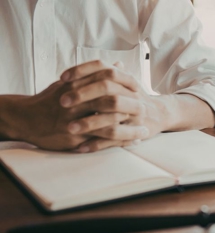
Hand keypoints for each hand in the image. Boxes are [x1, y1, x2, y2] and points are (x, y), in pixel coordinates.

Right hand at [13, 61, 148, 150]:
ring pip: (108, 125)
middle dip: (132, 109)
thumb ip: (96, 73)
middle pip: (112, 104)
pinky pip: (99, 142)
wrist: (26, 118)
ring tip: (143, 133)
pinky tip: (129, 143)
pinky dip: (117, 143)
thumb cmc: (53, 99)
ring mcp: (74, 121)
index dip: (128, 89)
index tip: (142, 94)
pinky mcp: (73, 138)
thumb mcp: (72, 82)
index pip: (108, 83)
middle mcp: (77, 102)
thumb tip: (119, 64)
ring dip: (129, 131)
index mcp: (78, 86)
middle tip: (146, 113)